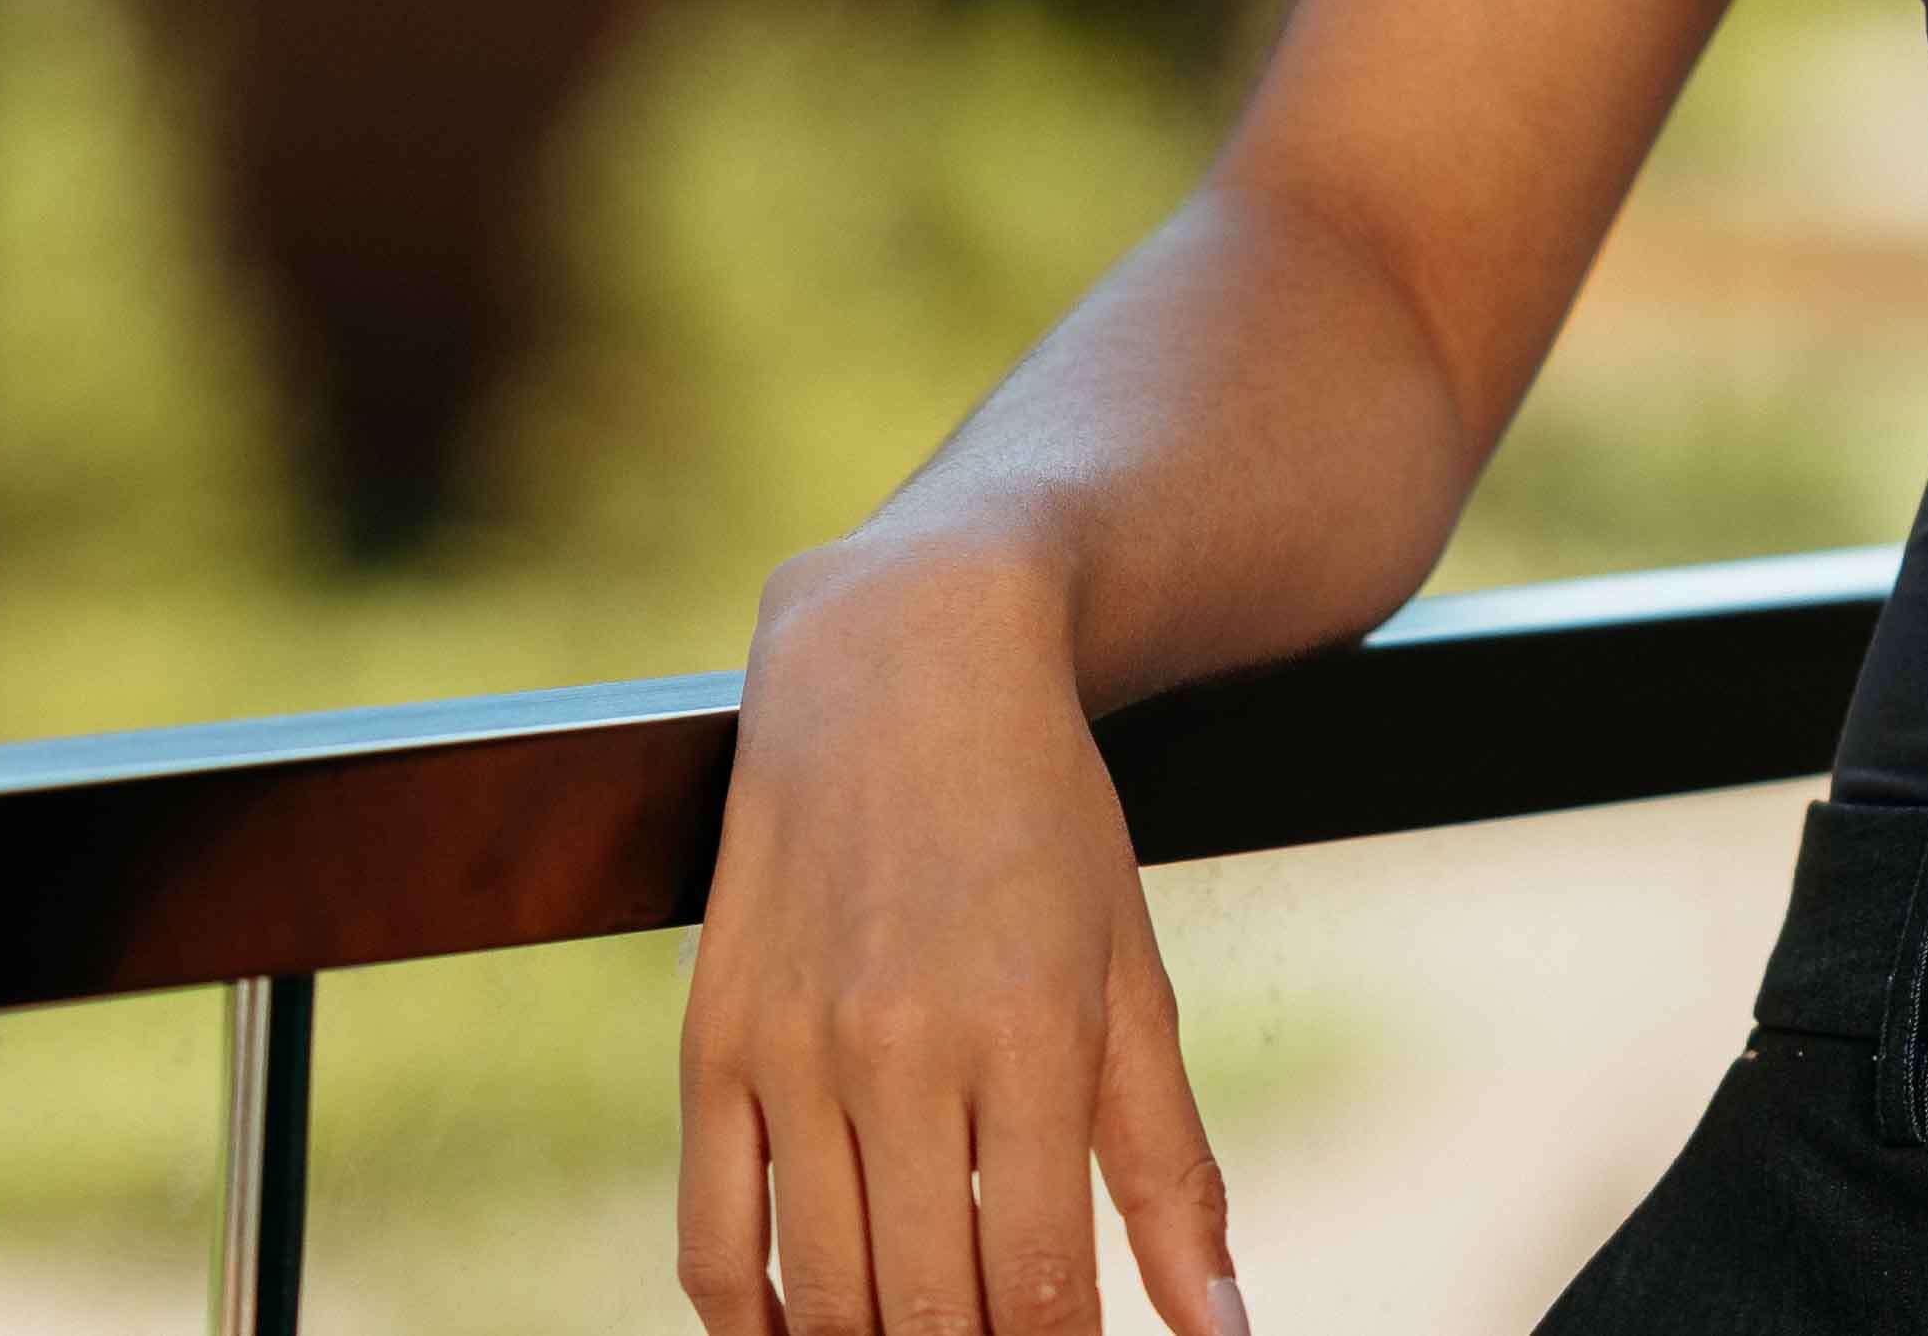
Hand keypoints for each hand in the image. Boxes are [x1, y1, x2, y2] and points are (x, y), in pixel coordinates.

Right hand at [679, 534, 1250, 1335]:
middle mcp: (903, 1049)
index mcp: (1031, 1038)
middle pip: (927, 1310)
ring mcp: (795, 1047)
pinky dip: (745, 1325)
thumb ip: (1170, 1169)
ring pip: (821, 1294)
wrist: (901, 660)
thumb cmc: (1044, 826)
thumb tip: (1220, 1335)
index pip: (1039, 1287)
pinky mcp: (713, 1037)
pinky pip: (707, 1236)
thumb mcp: (1133, 981)